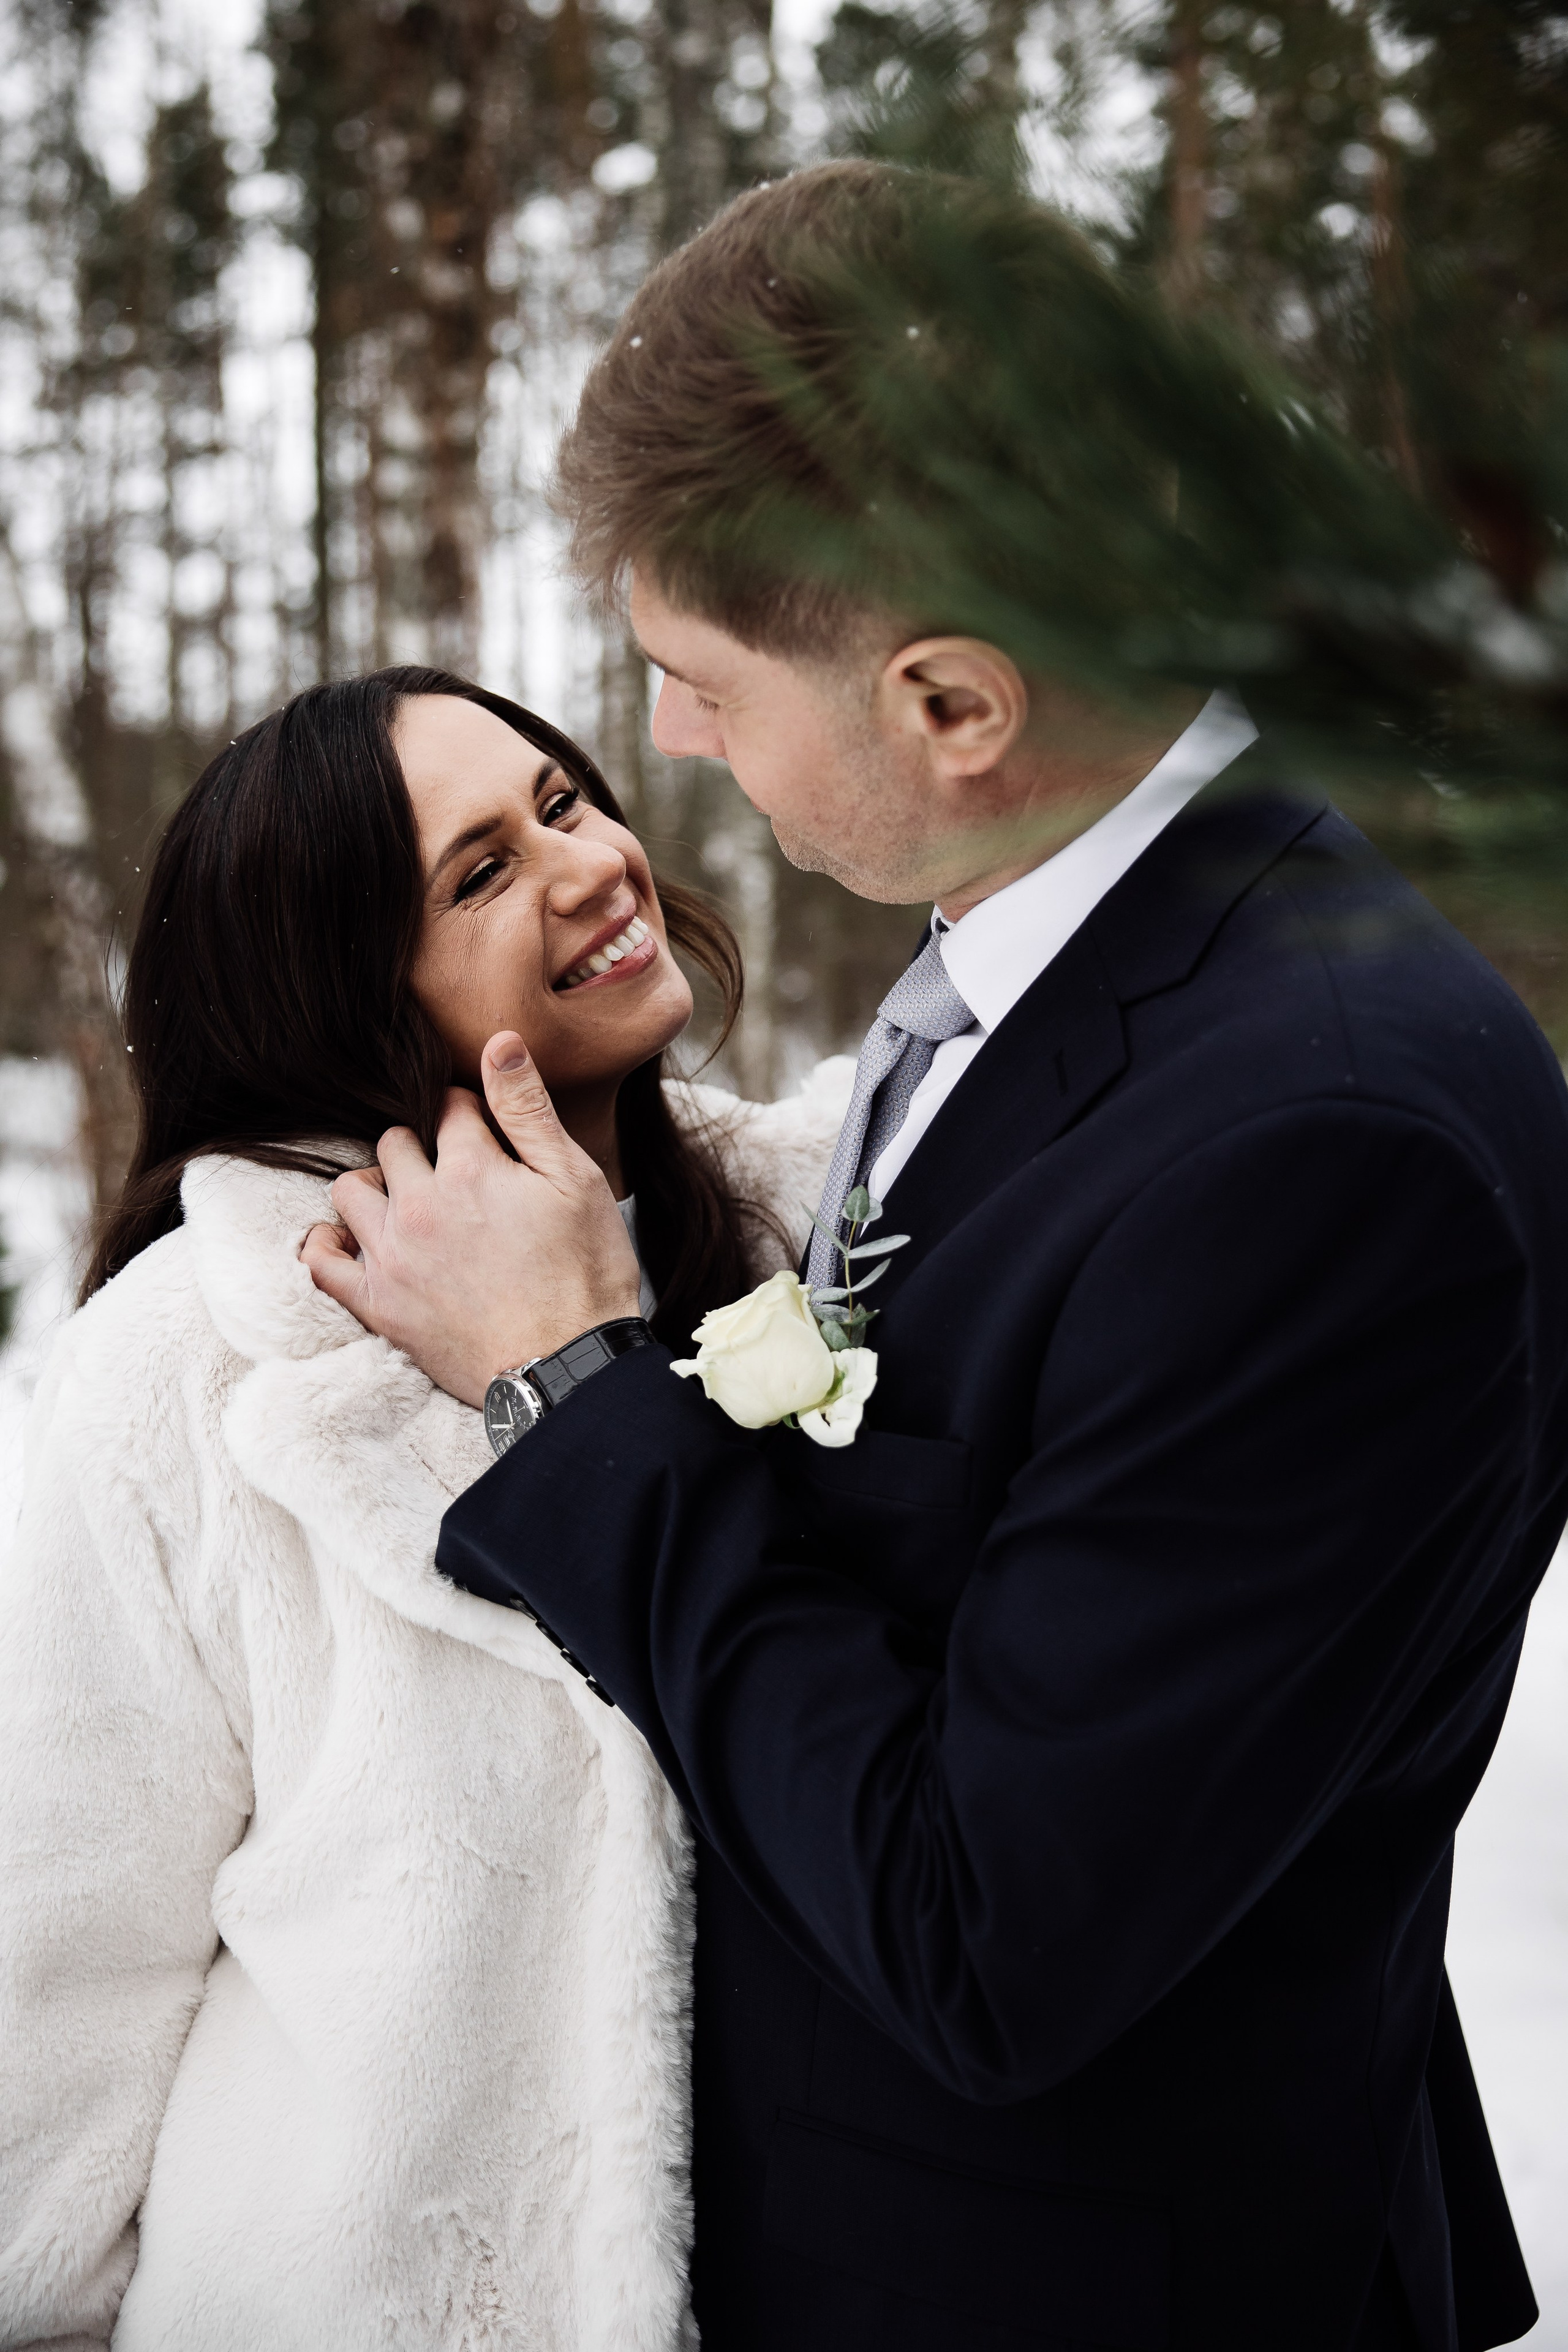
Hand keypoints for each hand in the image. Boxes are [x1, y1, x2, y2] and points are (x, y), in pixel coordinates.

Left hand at [301, 1034, 642, 1407]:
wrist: (568, 1369)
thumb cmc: (586, 1274)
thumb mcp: (575, 1180)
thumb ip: (528, 1109)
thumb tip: (499, 1040)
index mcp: (470, 1167)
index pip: (448, 1108)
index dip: (469, 1115)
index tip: (484, 1136)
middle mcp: (419, 1205)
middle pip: (394, 1142)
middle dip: (422, 1146)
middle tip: (455, 1174)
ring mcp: (392, 1256)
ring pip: (351, 1189)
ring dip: (376, 1185)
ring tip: (410, 1203)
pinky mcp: (378, 1305)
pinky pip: (320, 1261)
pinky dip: (327, 1242)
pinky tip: (353, 1239)